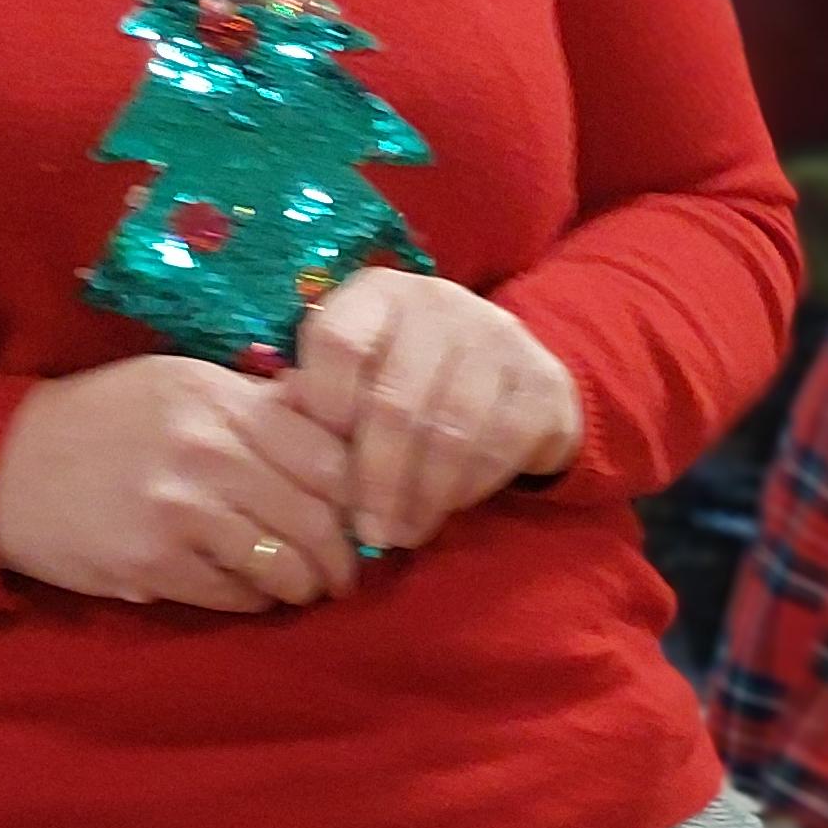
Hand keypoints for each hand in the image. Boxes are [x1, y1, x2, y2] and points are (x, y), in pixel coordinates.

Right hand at [0, 357, 362, 610]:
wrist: (4, 466)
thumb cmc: (108, 425)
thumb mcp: (181, 388)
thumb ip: (261, 406)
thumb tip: (349, 425)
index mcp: (216, 396)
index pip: (330, 458)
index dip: (356, 499)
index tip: (356, 520)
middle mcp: (203, 447)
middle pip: (317, 520)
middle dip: (339, 559)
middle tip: (340, 574)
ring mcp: (177, 508)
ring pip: (285, 567)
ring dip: (301, 586)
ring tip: (297, 586)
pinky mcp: (153, 563)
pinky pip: (237, 597)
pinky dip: (252, 600)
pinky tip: (241, 588)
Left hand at [291, 268, 580, 552]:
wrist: (518, 384)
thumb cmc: (417, 386)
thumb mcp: (364, 377)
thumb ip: (325, 399)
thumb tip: (287, 438)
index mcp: (379, 293)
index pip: (337, 343)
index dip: (326, 410)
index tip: (324, 463)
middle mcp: (438, 302)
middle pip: (393, 401)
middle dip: (375, 480)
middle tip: (368, 531)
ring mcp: (496, 339)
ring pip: (448, 433)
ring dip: (421, 497)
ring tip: (403, 533)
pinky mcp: (539, 383)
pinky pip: (496, 451)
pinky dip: (465, 491)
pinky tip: (446, 509)